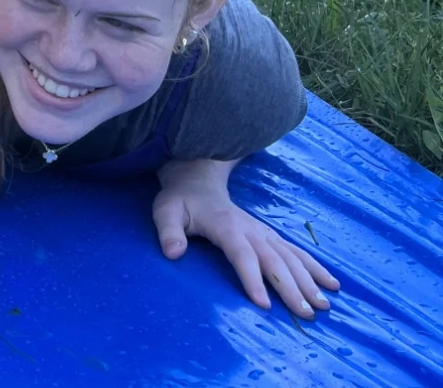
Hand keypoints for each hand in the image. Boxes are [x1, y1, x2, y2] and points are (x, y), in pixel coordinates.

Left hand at [153, 182, 339, 318]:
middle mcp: (251, 230)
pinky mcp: (271, 236)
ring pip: (291, 258)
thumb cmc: (180, 202)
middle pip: (274, 260)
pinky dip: (316, 268)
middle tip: (305, 314)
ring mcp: (264, 232)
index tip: (263, 303)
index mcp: (226, 226)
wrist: (199, 182)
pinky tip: (332, 285)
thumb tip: (173, 253)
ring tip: (324, 305)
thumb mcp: (165, 212)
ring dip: (309, 281)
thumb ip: (168, 232)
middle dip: (291, 287)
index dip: (252, 278)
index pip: (242, 255)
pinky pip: (297, 252)